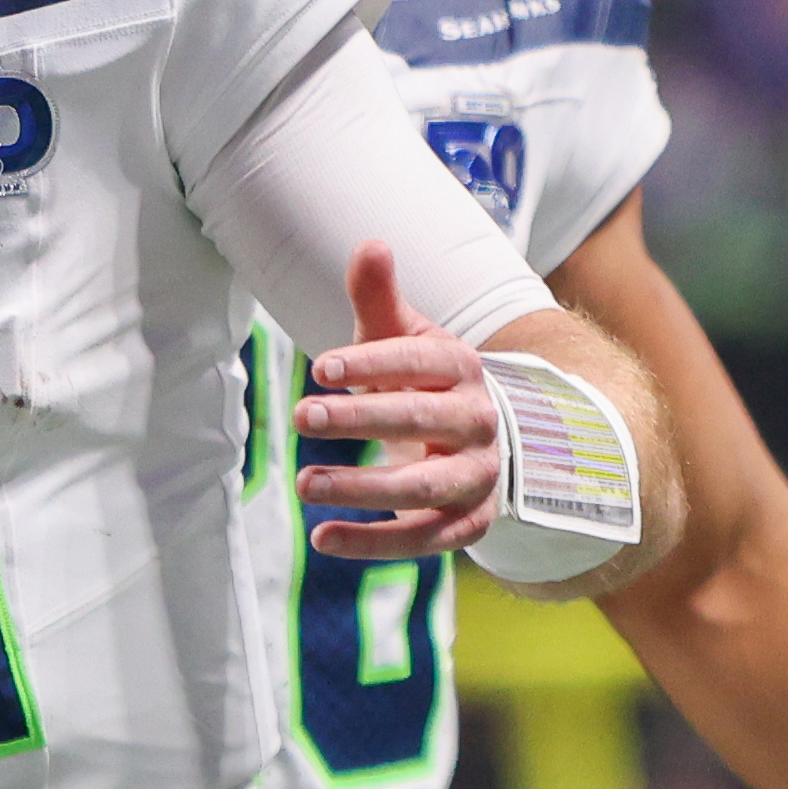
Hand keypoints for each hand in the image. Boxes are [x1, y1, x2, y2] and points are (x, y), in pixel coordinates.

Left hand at [296, 241, 501, 560]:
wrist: (488, 441)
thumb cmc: (425, 382)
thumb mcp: (405, 338)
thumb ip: (380, 299)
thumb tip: (370, 244)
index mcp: (461, 368)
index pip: (418, 362)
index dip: (371, 362)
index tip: (320, 369)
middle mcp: (478, 421)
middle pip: (421, 418)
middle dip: (361, 418)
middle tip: (300, 417)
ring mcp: (477, 476)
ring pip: (425, 485)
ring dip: (364, 488)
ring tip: (304, 483)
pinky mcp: (468, 523)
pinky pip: (425, 540)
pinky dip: (376, 544)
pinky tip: (324, 539)